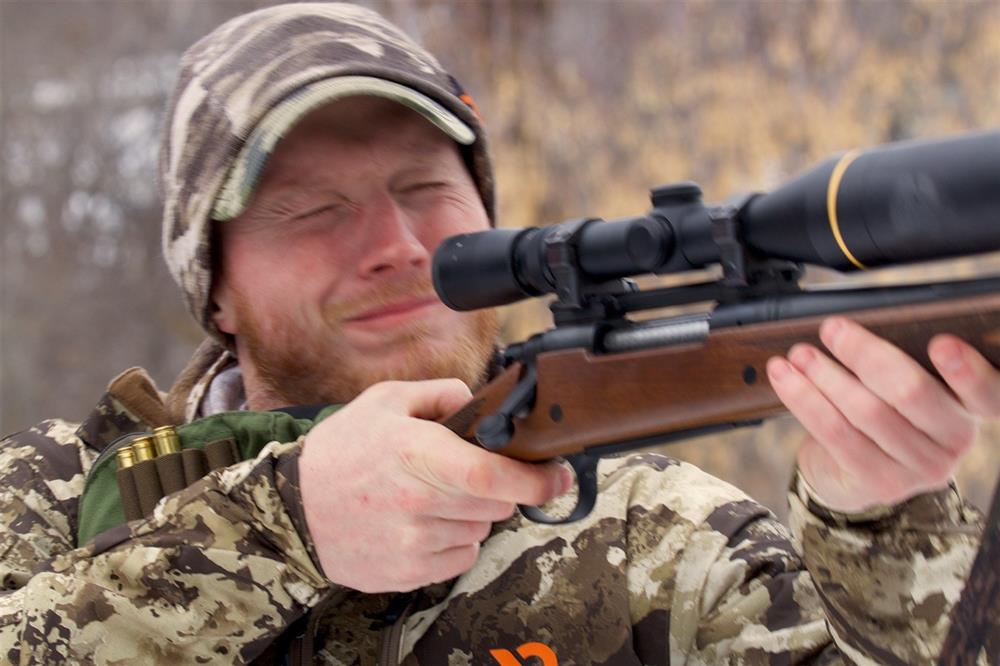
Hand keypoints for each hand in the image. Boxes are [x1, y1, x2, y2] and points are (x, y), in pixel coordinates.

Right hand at [297, 379, 570, 592]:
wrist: (293, 508)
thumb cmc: (342, 450)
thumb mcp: (386, 400)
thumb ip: (442, 393)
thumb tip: (484, 403)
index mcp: (416, 453)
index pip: (492, 474)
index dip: (535, 478)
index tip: (557, 475)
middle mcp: (418, 502)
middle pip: (497, 504)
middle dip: (495, 487)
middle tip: (464, 473)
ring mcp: (414, 542)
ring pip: (482, 530)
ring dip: (472, 513)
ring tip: (431, 496)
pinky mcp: (409, 573)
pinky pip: (462, 557)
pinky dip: (455, 540)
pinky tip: (423, 523)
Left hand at [767, 317, 999, 512]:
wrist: (851, 473)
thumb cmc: (878, 413)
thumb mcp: (897, 384)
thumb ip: (895, 360)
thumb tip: (853, 325)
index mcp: (968, 407)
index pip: (988, 392)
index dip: (968, 371)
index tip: (941, 343)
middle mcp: (955, 441)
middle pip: (911, 391)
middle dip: (863, 353)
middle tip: (831, 330)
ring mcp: (921, 468)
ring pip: (866, 411)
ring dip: (825, 375)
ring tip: (799, 354)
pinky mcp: (881, 483)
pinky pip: (835, 432)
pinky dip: (804, 398)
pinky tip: (785, 377)